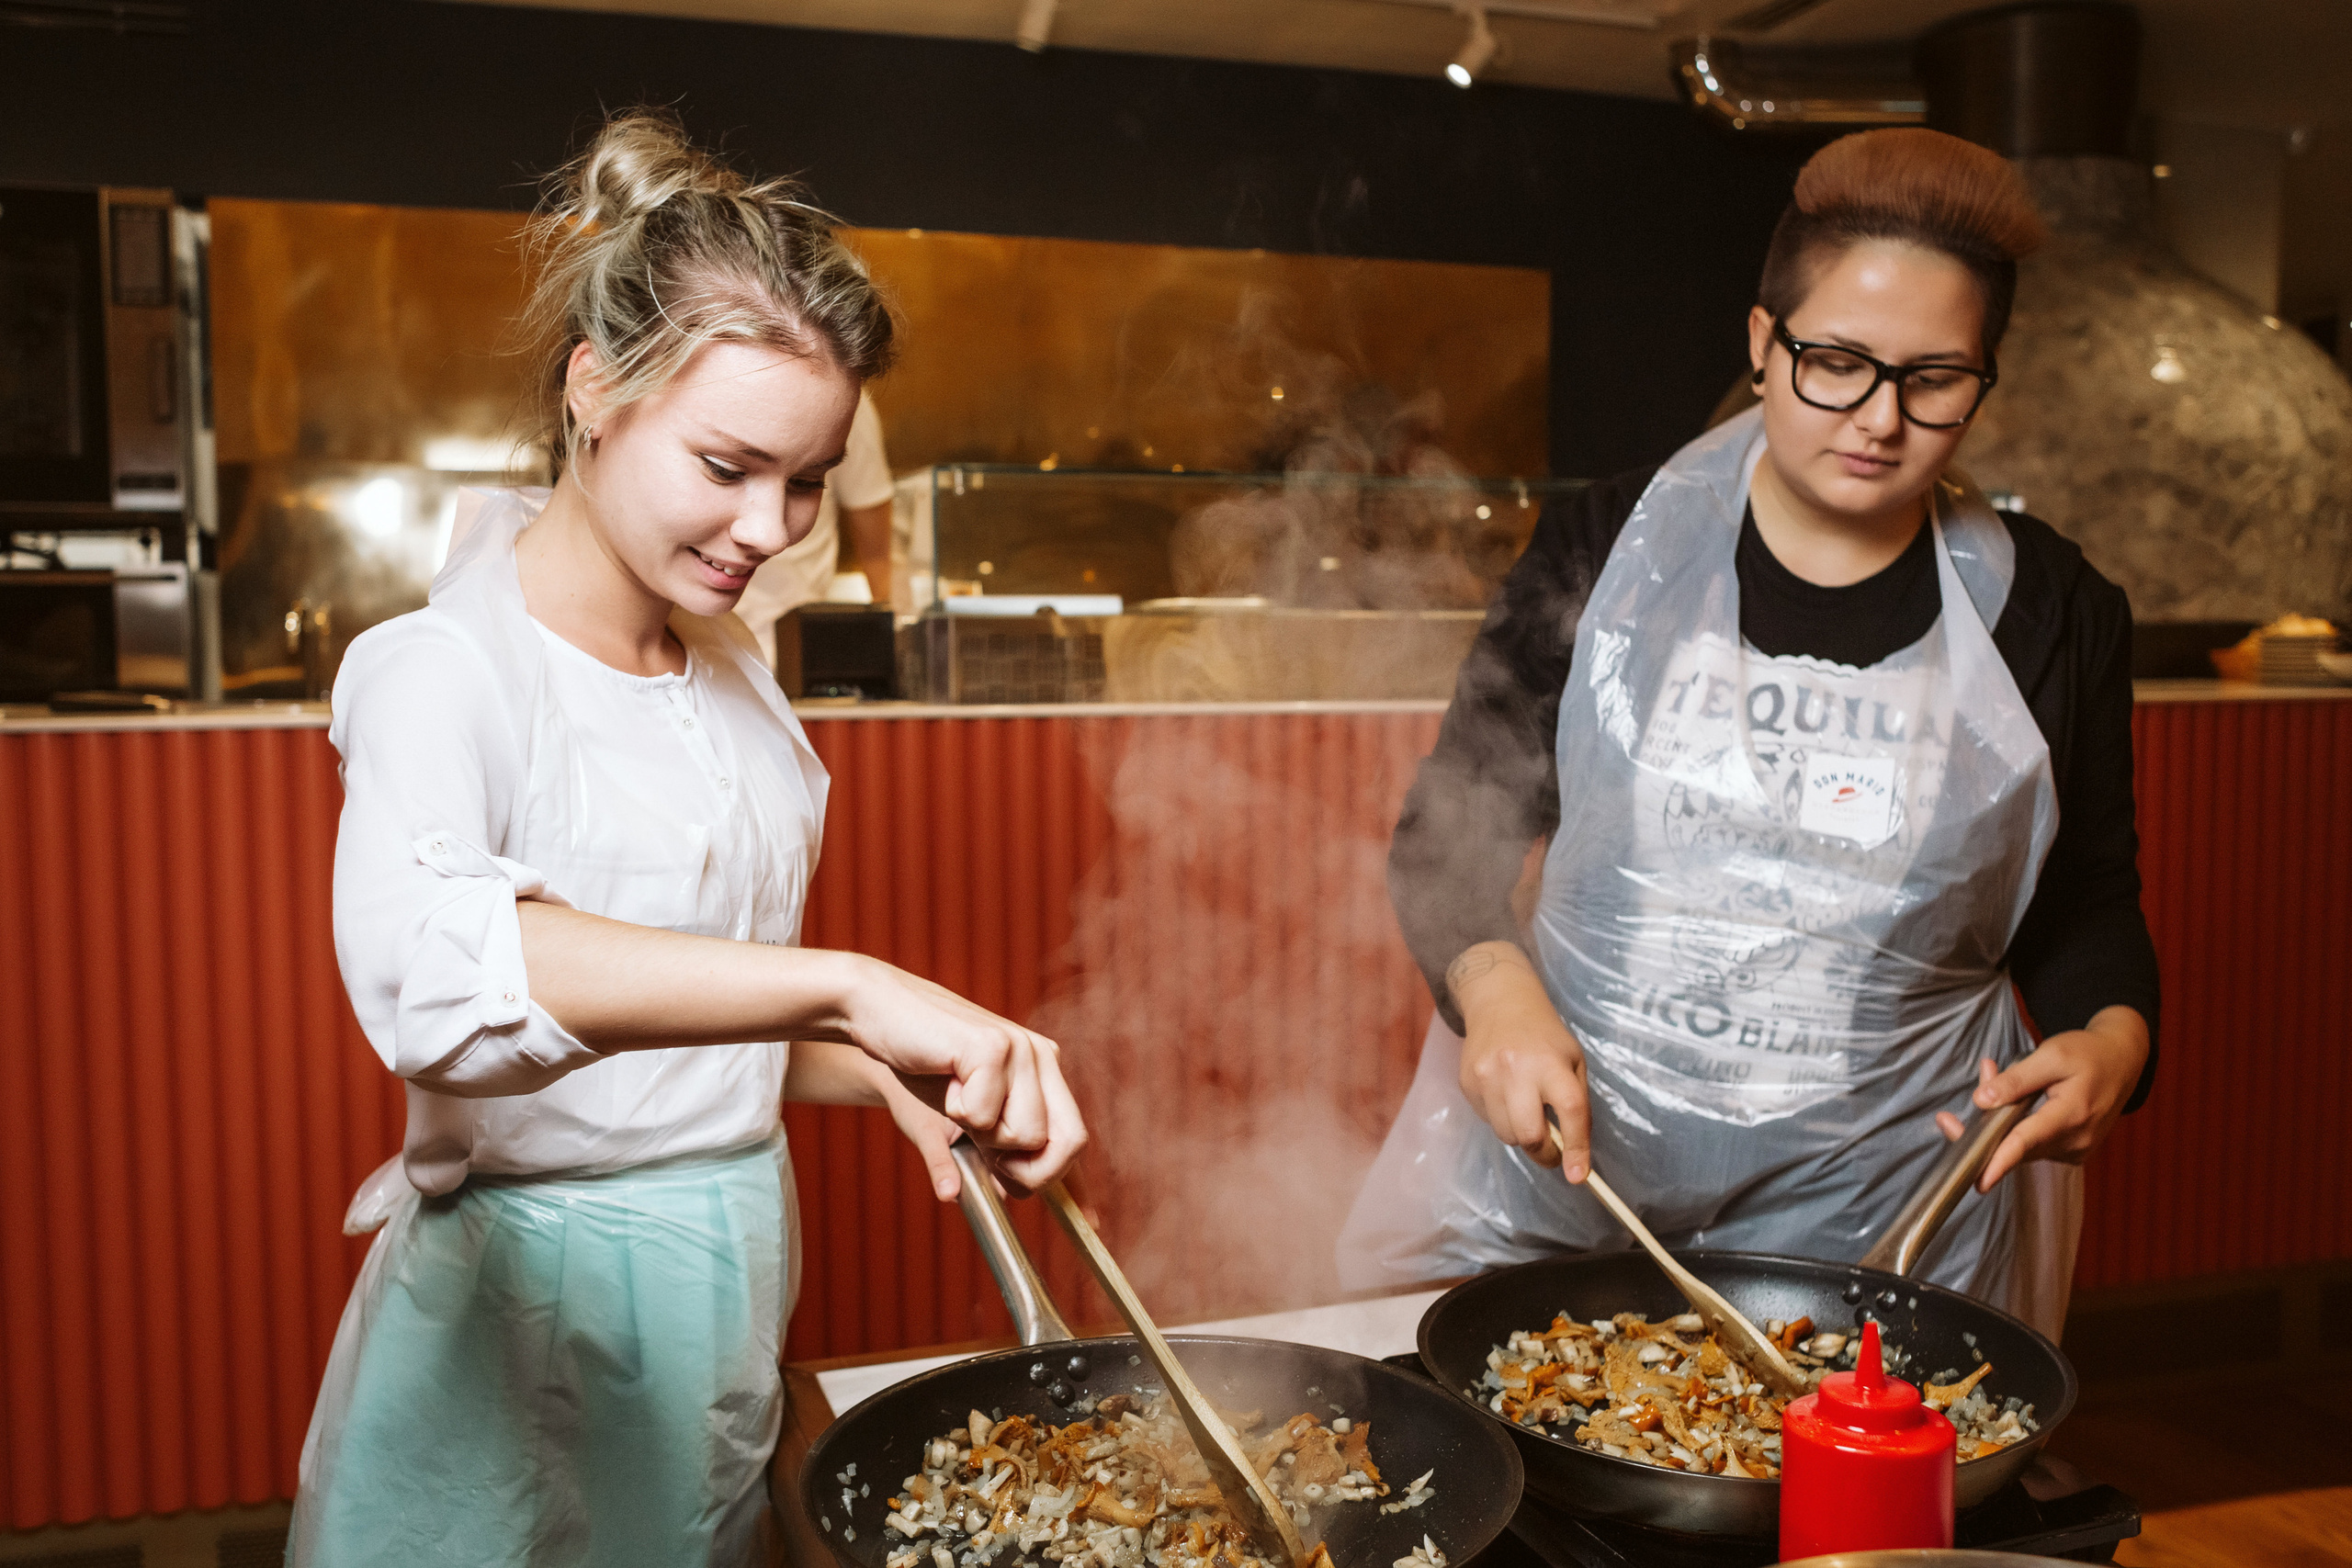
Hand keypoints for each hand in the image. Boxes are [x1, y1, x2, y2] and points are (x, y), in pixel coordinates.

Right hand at [841, 957, 1087, 1191]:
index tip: (1090, 1224)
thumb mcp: (957, 1128)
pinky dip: (958, 1111)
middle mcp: (1042, 1058)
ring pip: (1026, 1135)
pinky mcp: (993, 1045)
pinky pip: (986, 1115)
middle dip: (1026, 1171)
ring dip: (983, 1135)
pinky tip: (946, 1083)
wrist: (877, 1016)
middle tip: (984, 1153)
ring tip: (957, 1102)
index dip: (1078, 1186)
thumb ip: (986, 1161)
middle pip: (1068, 1143)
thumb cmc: (917, 1074)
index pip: (1072, 1136)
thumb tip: (1010, 1197)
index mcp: (1042, 1074)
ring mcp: (1022, 1049)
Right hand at [1449, 941, 1591, 1182]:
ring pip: (1506, 1134)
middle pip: (1529, 1135)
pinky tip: (1506, 1095)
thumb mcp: (1573, 1060)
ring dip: (1521, 1135)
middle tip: (1553, 1150)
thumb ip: (1575, 1103)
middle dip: (1544, 1152)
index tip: (1577, 1176)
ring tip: (1527, 1112)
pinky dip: (1502, 1118)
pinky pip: (1488, 1120)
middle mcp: (1517, 1069)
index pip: (1569, 1111)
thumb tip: (1574, 1153)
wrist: (1499, 1003)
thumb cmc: (1545, 1037)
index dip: (1575, 1147)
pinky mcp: (1467, 1083)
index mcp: (1552, 1062)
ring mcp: (1486, 1077)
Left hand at [1935, 1005, 2148, 1190]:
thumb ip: (2016, 1079)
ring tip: (1991, 1073)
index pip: (2027, 1142)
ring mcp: (2075, 1150)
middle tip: (1948, 1117)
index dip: (2000, 1162)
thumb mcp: (2052, 1055)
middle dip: (1982, 1129)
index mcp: (2072, 1114)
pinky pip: (2033, 1144)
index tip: (1979, 1182)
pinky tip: (2013, 1096)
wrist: (2123, 1063)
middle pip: (2015, 1146)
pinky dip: (2016, 1125)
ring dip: (1999, 1120)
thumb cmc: (2088, 1054)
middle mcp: (2075, 1140)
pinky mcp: (2071, 1151)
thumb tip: (1981, 1100)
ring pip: (2021, 1145)